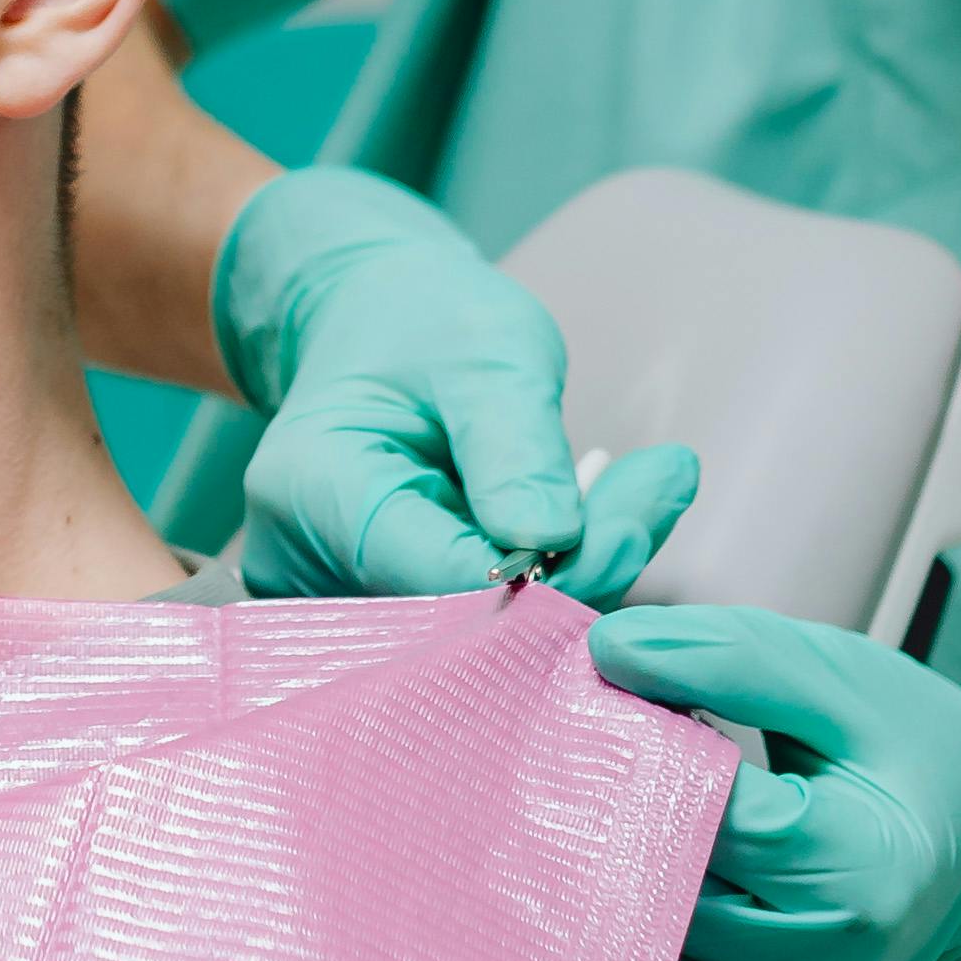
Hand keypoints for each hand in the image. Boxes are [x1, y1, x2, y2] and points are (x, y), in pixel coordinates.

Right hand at [212, 167, 701, 603]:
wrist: (371, 323)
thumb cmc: (424, 323)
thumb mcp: (485, 352)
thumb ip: (516, 447)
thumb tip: (553, 541)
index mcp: (312, 494)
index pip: (441, 581)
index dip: (549, 574)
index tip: (633, 521)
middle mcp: (303, 570)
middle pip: (461, 626)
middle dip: (573, 575)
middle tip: (658, 488)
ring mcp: (334, 607)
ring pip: (480, 638)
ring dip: (570, 578)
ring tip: (640, 490)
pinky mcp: (377, 623)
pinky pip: (476, 628)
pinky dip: (546, 585)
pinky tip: (592, 521)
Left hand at [586, 602, 960, 960]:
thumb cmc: (928, 762)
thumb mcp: (844, 683)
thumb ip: (730, 658)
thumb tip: (612, 651)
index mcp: (854, 872)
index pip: (699, 817)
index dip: (639, 752)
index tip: (612, 702)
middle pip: (657, 891)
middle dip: (605, 817)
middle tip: (585, 754)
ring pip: (640, 954)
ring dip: (603, 882)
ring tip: (609, 809)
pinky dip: (628, 938)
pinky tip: (632, 872)